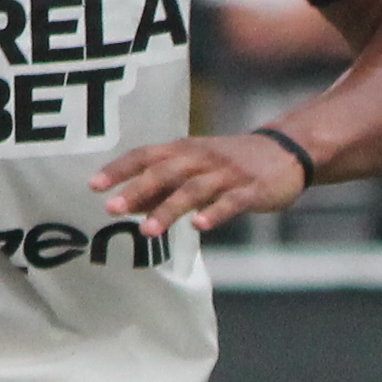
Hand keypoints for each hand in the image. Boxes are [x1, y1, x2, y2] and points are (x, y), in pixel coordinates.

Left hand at [93, 131, 312, 237]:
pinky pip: (232, 202)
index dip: (120, 169)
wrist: (288, 150)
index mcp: (186, 150)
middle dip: (138, 189)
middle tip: (111, 208)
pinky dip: (215, 213)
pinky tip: (199, 227)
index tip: (93, 186)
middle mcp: (203, 158)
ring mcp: (229, 173)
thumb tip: (123, 204)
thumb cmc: (232, 164)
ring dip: (169, 209)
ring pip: (194, 189)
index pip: (146, 155)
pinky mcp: (253, 189)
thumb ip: (161, 187)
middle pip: (166, 171)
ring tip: (147, 231)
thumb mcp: (194, 169)